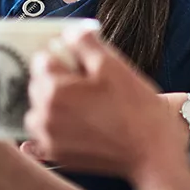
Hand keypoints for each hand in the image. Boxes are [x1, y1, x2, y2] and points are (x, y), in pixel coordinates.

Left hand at [24, 27, 181, 180]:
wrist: (152, 153)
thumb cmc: (135, 108)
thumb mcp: (112, 65)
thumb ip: (84, 42)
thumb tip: (68, 32)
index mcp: (55, 89)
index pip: (41, 60)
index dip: (60, 55)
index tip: (77, 60)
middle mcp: (44, 115)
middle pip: (38, 84)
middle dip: (55, 78)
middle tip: (84, 82)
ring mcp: (48, 138)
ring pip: (39, 109)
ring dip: (52, 102)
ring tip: (82, 103)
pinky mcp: (56, 156)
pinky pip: (42, 134)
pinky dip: (53, 125)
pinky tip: (76, 122)